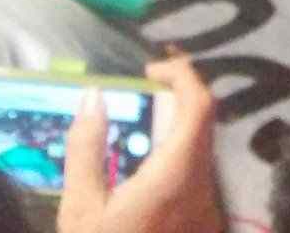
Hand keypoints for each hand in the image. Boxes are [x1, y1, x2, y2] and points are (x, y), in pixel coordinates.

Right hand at [58, 55, 222, 232]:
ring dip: (174, 131)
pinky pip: (197, 176)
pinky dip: (176, 158)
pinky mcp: (204, 223)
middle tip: (139, 94)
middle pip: (202, 125)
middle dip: (175, 99)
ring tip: (135, 133)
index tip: (149, 71)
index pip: (199, 106)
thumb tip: (93, 96)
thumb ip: (87, 150)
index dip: (182, 75)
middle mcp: (202, 187)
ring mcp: (208, 208)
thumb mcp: (81, 209)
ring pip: (201, 151)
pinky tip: (143, 172)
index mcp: (176, 175)